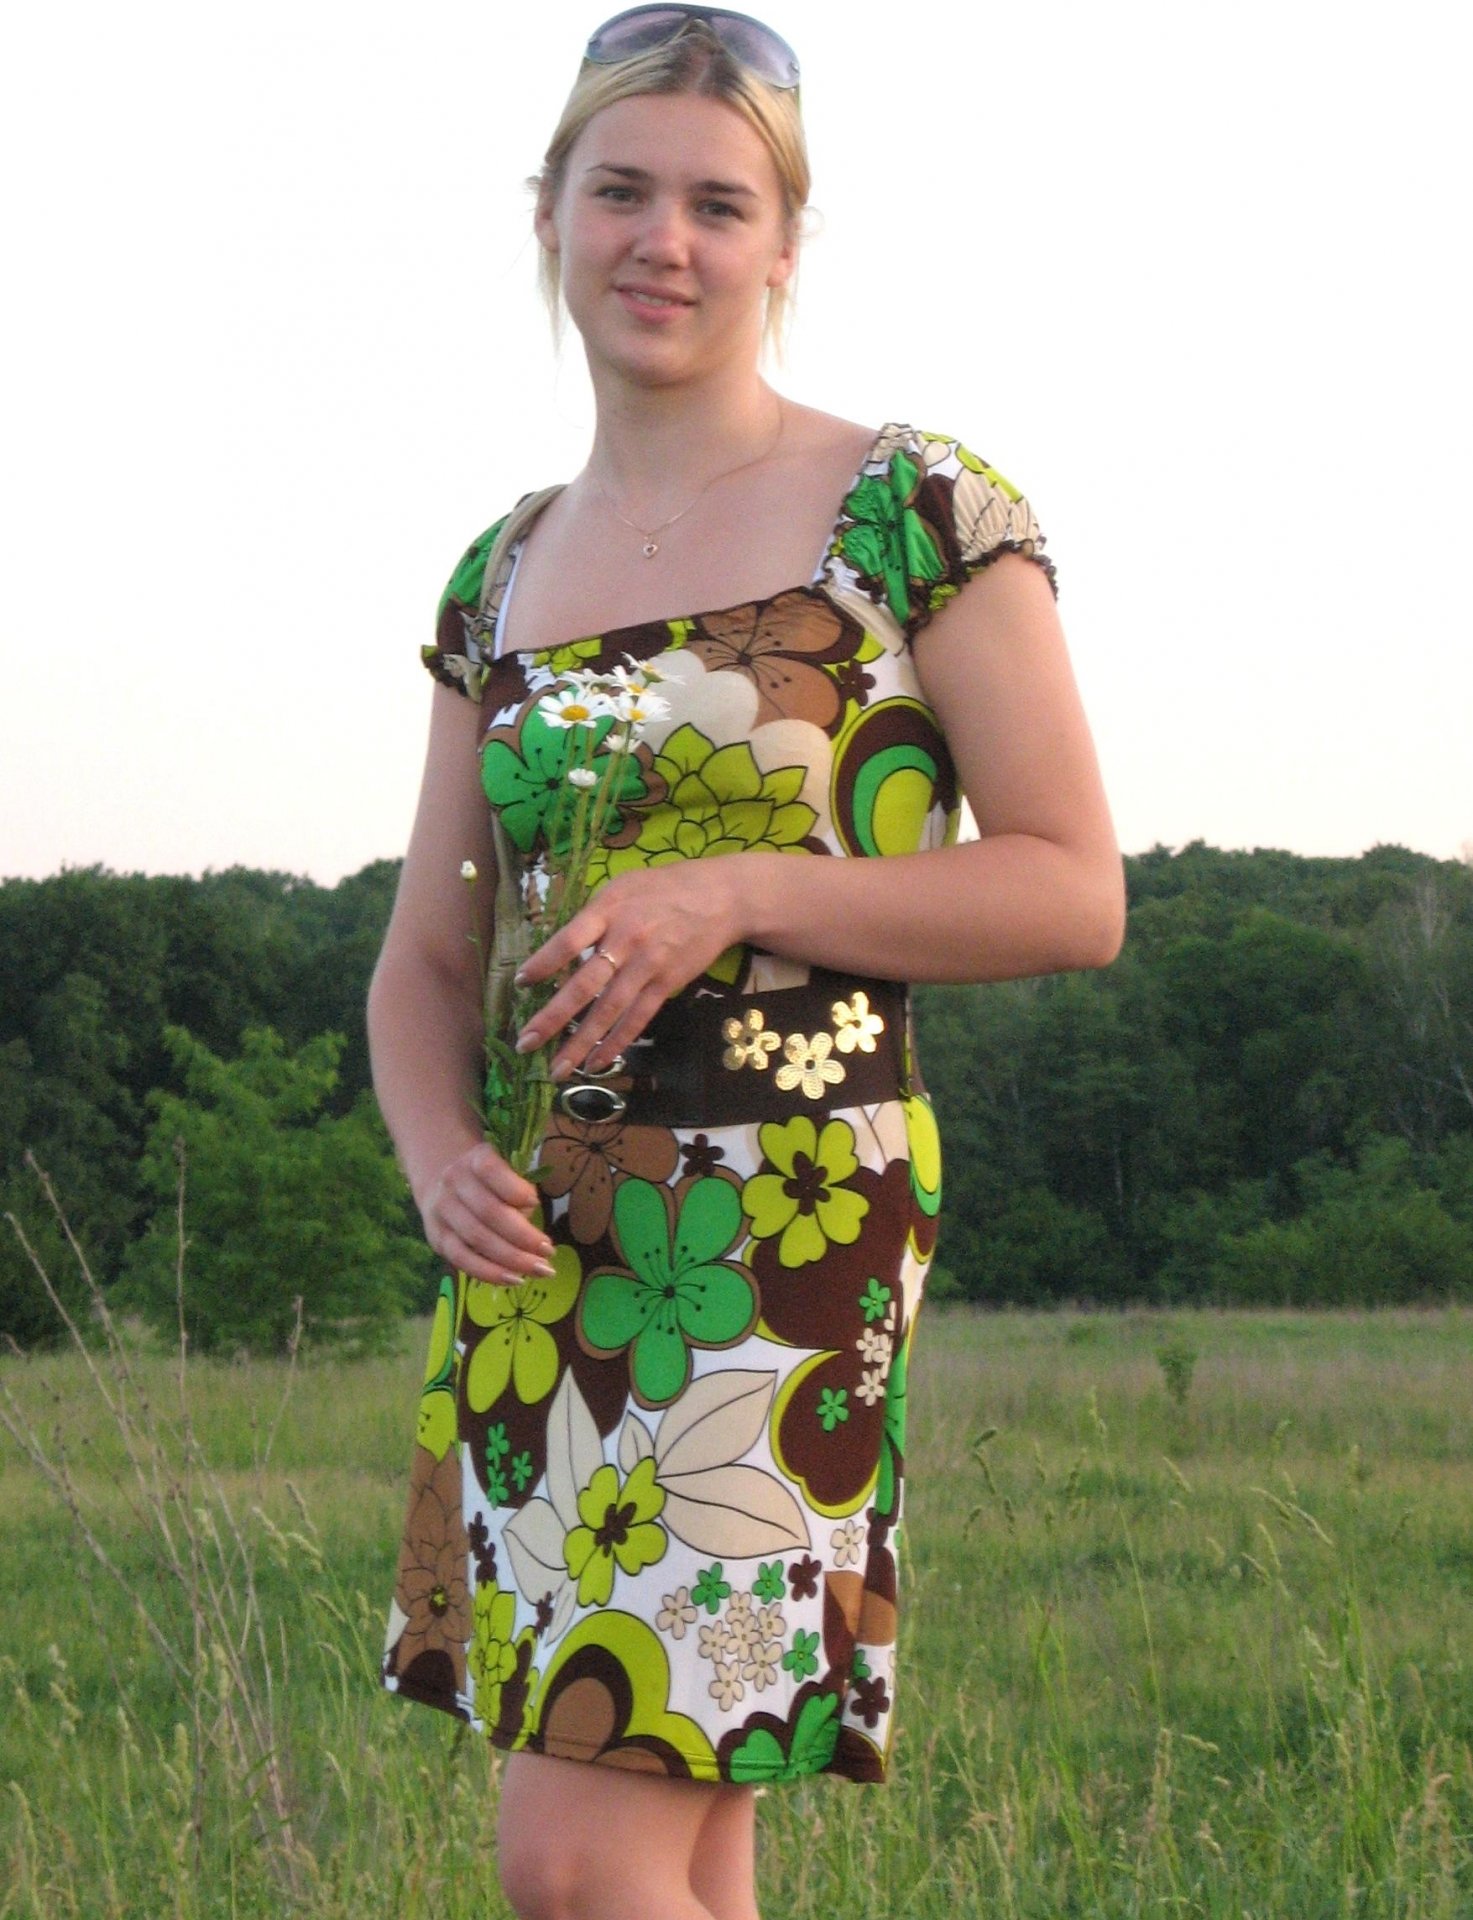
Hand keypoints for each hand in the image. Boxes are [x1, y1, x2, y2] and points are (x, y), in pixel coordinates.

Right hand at [416, 1141, 555, 1285]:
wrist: (442, 1184)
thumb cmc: (489, 1181)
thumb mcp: (506, 1174)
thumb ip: (519, 1195)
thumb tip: (532, 1235)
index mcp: (476, 1159)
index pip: (491, 1171)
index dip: (514, 1189)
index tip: (536, 1203)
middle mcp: (454, 1182)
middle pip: (488, 1212)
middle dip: (522, 1236)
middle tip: (549, 1252)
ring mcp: (442, 1211)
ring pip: (477, 1239)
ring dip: (512, 1259)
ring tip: (540, 1270)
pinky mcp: (437, 1238)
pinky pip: (463, 1260)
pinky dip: (490, 1273)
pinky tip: (515, 1279)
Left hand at [513, 859, 751, 1078]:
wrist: (721, 898)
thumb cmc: (663, 888)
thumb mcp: (622, 887)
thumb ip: (593, 915)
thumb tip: (560, 951)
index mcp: (609, 910)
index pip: (567, 941)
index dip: (542, 964)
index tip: (520, 983)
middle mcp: (627, 940)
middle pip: (584, 985)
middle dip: (552, 1018)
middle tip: (525, 1044)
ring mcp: (648, 965)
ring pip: (609, 1010)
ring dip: (581, 1043)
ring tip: (557, 1069)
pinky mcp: (668, 984)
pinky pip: (638, 1019)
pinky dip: (616, 1043)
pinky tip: (597, 1063)